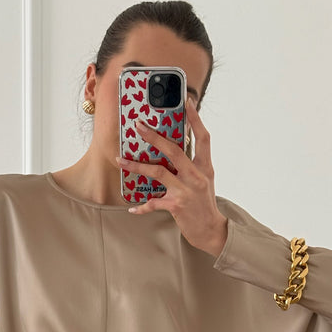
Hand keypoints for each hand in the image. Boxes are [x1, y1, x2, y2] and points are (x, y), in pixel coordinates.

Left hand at [116, 98, 227, 256]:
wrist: (211, 230)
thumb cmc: (204, 204)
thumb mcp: (203, 179)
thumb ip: (191, 164)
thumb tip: (173, 146)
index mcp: (205, 166)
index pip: (203, 137)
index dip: (195, 118)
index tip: (186, 100)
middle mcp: (196, 175)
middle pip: (174, 150)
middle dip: (154, 136)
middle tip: (138, 126)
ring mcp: (186, 190)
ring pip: (158, 172)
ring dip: (136, 166)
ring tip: (120, 160)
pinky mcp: (177, 205)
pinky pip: (154, 202)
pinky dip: (142, 206)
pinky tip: (132, 207)